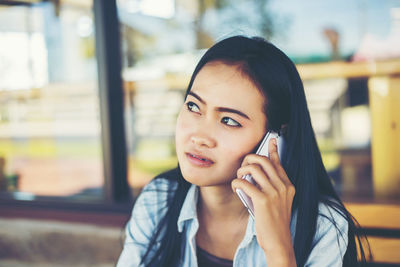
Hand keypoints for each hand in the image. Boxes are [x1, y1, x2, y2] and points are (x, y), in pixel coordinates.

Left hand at [231, 138, 295, 265]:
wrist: (278, 241)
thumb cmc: (274, 222)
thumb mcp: (279, 202)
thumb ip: (271, 187)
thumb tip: (255, 173)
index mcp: (288, 185)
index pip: (278, 163)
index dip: (273, 150)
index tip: (271, 140)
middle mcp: (283, 186)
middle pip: (263, 161)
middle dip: (249, 159)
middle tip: (242, 166)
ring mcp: (274, 193)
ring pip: (253, 168)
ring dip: (241, 170)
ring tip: (238, 178)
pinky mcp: (263, 200)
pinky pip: (245, 182)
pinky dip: (236, 182)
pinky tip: (235, 186)